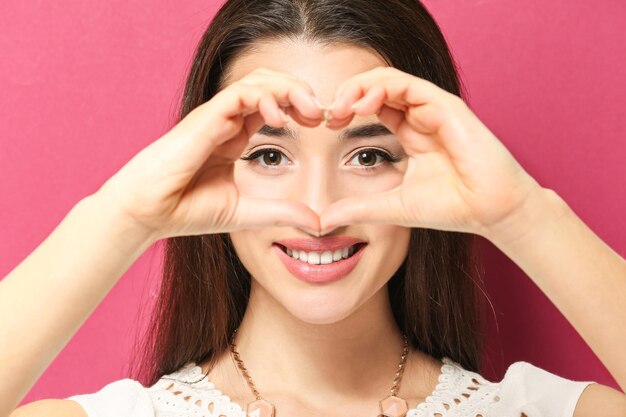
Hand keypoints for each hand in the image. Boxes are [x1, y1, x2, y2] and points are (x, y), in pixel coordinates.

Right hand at [96, 68, 325, 240]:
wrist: (148, 213)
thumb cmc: (187, 210)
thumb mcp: (246, 213)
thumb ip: (281, 213)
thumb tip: (318, 221)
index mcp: (235, 136)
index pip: (273, 105)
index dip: (300, 107)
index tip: (322, 124)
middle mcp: (227, 121)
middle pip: (269, 84)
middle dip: (300, 92)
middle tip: (322, 113)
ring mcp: (215, 116)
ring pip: (256, 80)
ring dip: (288, 88)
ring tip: (309, 110)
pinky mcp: (205, 118)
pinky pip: (239, 93)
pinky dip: (264, 96)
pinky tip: (279, 117)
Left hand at [319, 66, 544, 238]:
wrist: (490, 212)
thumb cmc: (452, 207)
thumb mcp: (392, 207)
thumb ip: (359, 208)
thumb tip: (323, 220)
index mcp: (411, 132)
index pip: (373, 105)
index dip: (347, 109)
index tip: (326, 126)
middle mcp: (421, 116)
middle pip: (377, 86)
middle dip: (348, 94)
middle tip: (328, 114)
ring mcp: (434, 109)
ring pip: (390, 79)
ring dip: (360, 87)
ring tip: (341, 107)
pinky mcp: (446, 107)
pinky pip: (409, 85)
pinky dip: (382, 88)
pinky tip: (362, 105)